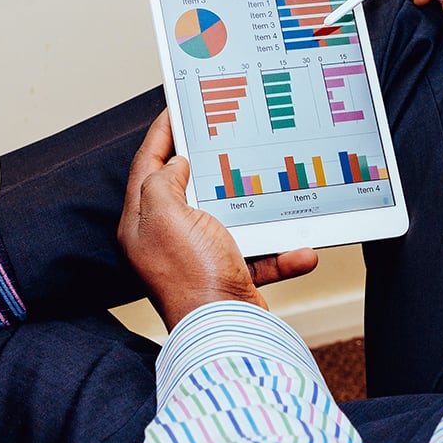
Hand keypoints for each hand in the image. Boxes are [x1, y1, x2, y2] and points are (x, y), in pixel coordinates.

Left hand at [117, 111, 318, 329]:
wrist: (226, 334)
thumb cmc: (192, 276)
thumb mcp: (166, 215)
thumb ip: (163, 182)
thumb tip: (176, 165)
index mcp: (142, 223)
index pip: (146, 166)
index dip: (161, 135)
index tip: (175, 109)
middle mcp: (166, 240)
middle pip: (185, 188)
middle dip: (208, 163)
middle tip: (224, 134)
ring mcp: (198, 257)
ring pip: (228, 218)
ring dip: (256, 209)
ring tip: (271, 185)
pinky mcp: (228, 276)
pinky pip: (258, 254)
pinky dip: (280, 252)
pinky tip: (300, 249)